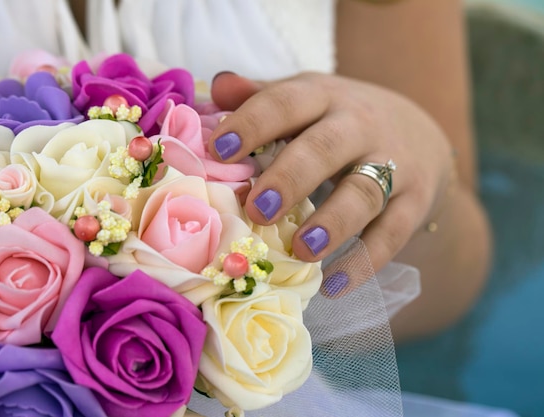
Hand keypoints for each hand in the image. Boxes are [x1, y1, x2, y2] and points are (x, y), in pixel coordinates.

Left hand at [208, 72, 453, 285]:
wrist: (421, 136)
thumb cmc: (340, 122)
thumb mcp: (307, 100)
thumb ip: (263, 96)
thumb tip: (219, 86)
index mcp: (323, 97)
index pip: (286, 102)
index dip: (253, 123)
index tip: (218, 150)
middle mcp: (361, 125)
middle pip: (326, 148)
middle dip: (291, 177)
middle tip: (257, 209)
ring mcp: (395, 163)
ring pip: (365, 192)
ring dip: (333, 222)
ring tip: (302, 250)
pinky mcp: (416, 201)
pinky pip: (392, 233)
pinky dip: (365, 261)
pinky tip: (334, 286)